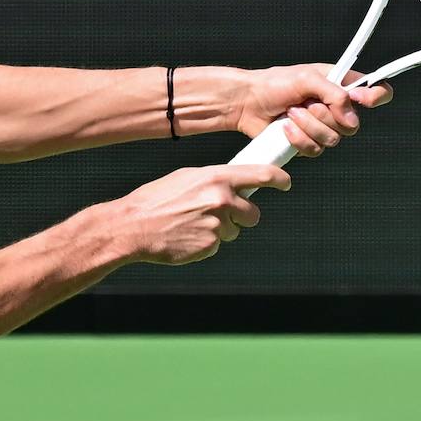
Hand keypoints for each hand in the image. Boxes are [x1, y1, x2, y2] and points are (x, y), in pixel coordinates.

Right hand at [104, 165, 289, 264]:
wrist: (134, 226)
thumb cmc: (156, 200)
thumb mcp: (187, 178)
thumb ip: (215, 181)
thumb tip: (234, 184)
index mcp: (217, 178)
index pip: (261, 174)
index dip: (278, 179)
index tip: (285, 182)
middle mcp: (222, 200)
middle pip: (253, 212)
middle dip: (242, 215)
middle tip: (221, 213)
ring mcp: (218, 225)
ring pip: (235, 230)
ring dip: (221, 229)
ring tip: (193, 223)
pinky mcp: (211, 246)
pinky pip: (218, 244)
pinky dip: (207, 242)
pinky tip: (187, 235)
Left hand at [234, 64, 392, 156]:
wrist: (249, 103)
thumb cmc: (274, 83)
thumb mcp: (307, 78)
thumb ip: (334, 93)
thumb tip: (351, 115)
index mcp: (341, 85)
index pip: (376, 90)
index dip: (375, 97)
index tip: (360, 99)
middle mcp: (336, 107)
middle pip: (352, 124)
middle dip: (324, 115)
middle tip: (306, 103)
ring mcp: (323, 126)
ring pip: (332, 140)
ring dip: (308, 126)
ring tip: (291, 112)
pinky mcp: (309, 142)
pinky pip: (315, 149)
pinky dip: (298, 138)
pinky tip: (286, 127)